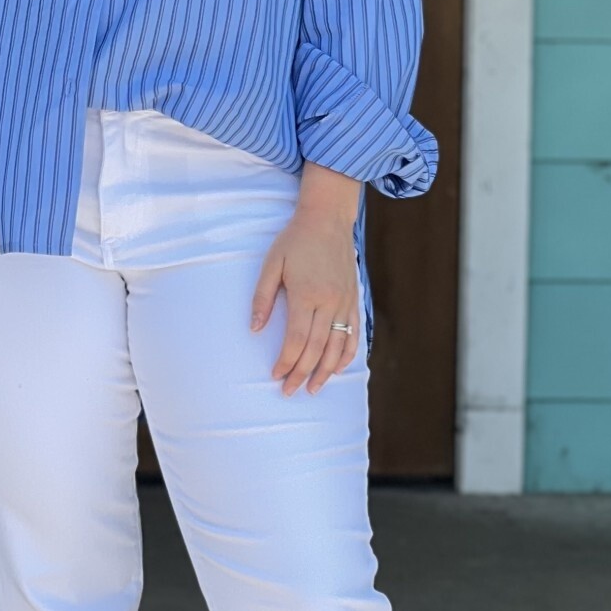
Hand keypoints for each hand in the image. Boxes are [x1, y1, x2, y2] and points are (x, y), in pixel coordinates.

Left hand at [250, 203, 360, 396]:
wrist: (327, 219)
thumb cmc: (295, 240)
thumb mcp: (271, 264)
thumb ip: (263, 298)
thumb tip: (256, 329)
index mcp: (307, 295)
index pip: (297, 340)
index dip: (286, 362)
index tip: (275, 375)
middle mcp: (330, 303)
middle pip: (317, 349)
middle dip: (302, 373)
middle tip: (290, 391)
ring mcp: (345, 303)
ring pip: (338, 347)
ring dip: (326, 371)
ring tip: (313, 388)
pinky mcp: (354, 300)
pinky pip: (354, 334)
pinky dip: (347, 354)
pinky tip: (338, 368)